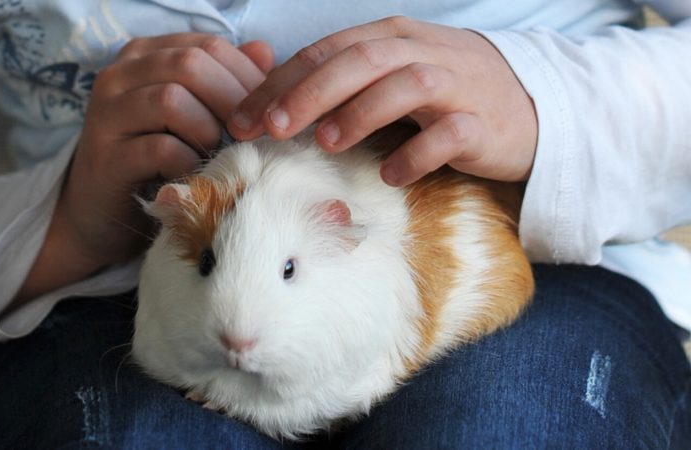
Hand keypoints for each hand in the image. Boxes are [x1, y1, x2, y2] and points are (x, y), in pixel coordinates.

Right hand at [16, 34, 273, 302]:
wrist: (104, 214)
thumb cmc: (158, 161)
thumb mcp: (196, 115)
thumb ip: (227, 82)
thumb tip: (265, 53)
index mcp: (146, 56)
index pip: (207, 46)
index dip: (246, 77)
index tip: (267, 112)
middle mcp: (120, 75)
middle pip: (190, 64)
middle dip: (231, 101)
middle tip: (249, 136)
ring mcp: (107, 114)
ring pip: (171, 100)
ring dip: (207, 131)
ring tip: (216, 154)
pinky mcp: (106, 157)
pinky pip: (160, 148)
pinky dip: (189, 162)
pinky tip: (196, 175)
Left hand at [226, 17, 536, 185]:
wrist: (529, 106)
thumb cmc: (445, 94)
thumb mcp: (392, 76)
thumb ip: (344, 82)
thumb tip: (276, 106)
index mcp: (391, 38)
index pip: (327, 51)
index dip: (282, 82)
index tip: (244, 117)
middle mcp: (421, 53)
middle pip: (360, 60)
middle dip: (311, 92)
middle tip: (273, 126)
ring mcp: (455, 85)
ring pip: (405, 85)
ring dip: (362, 111)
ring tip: (327, 142)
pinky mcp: (482, 123)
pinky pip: (449, 134)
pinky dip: (418, 152)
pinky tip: (391, 174)